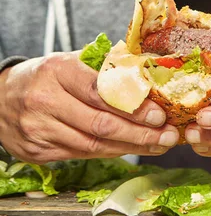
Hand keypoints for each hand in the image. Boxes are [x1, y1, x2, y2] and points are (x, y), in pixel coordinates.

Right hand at [0, 52, 178, 161]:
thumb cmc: (43, 75)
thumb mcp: (68, 60)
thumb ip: (102, 66)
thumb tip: (144, 71)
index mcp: (57, 71)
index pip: (101, 93)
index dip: (133, 107)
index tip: (159, 114)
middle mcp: (45, 101)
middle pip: (100, 125)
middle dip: (139, 134)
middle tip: (167, 135)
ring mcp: (39, 130)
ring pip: (92, 146)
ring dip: (130, 148)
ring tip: (157, 146)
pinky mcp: (37, 152)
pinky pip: (81, 155)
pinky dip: (109, 153)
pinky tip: (130, 149)